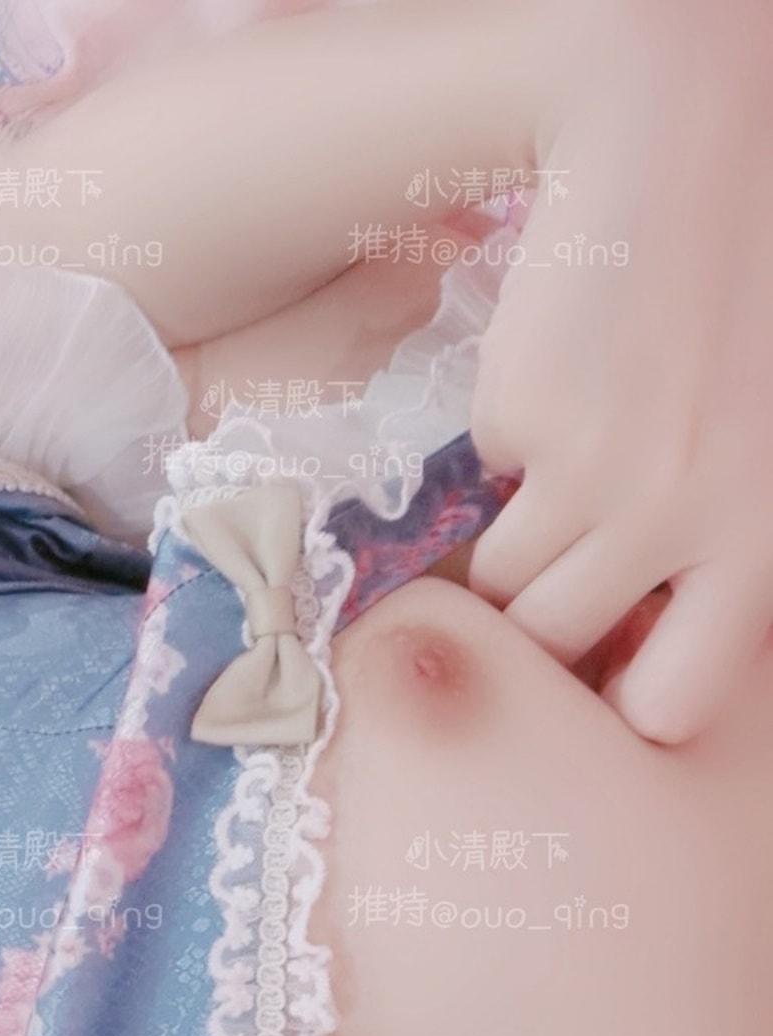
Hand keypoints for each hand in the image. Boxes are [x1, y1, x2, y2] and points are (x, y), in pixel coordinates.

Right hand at [468, 0, 772, 743]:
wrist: (699, 139)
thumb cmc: (755, 304)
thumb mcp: (766, 454)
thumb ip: (724, 549)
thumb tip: (635, 647)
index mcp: (765, 537)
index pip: (670, 704)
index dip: (628, 699)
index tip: (614, 669)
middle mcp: (683, 521)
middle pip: (558, 651)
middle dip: (544, 630)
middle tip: (558, 583)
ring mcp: (595, 473)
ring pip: (502, 588)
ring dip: (513, 550)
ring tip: (563, 475)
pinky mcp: (522, 418)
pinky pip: (484, 485)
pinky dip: (509, 451)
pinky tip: (564, 379)